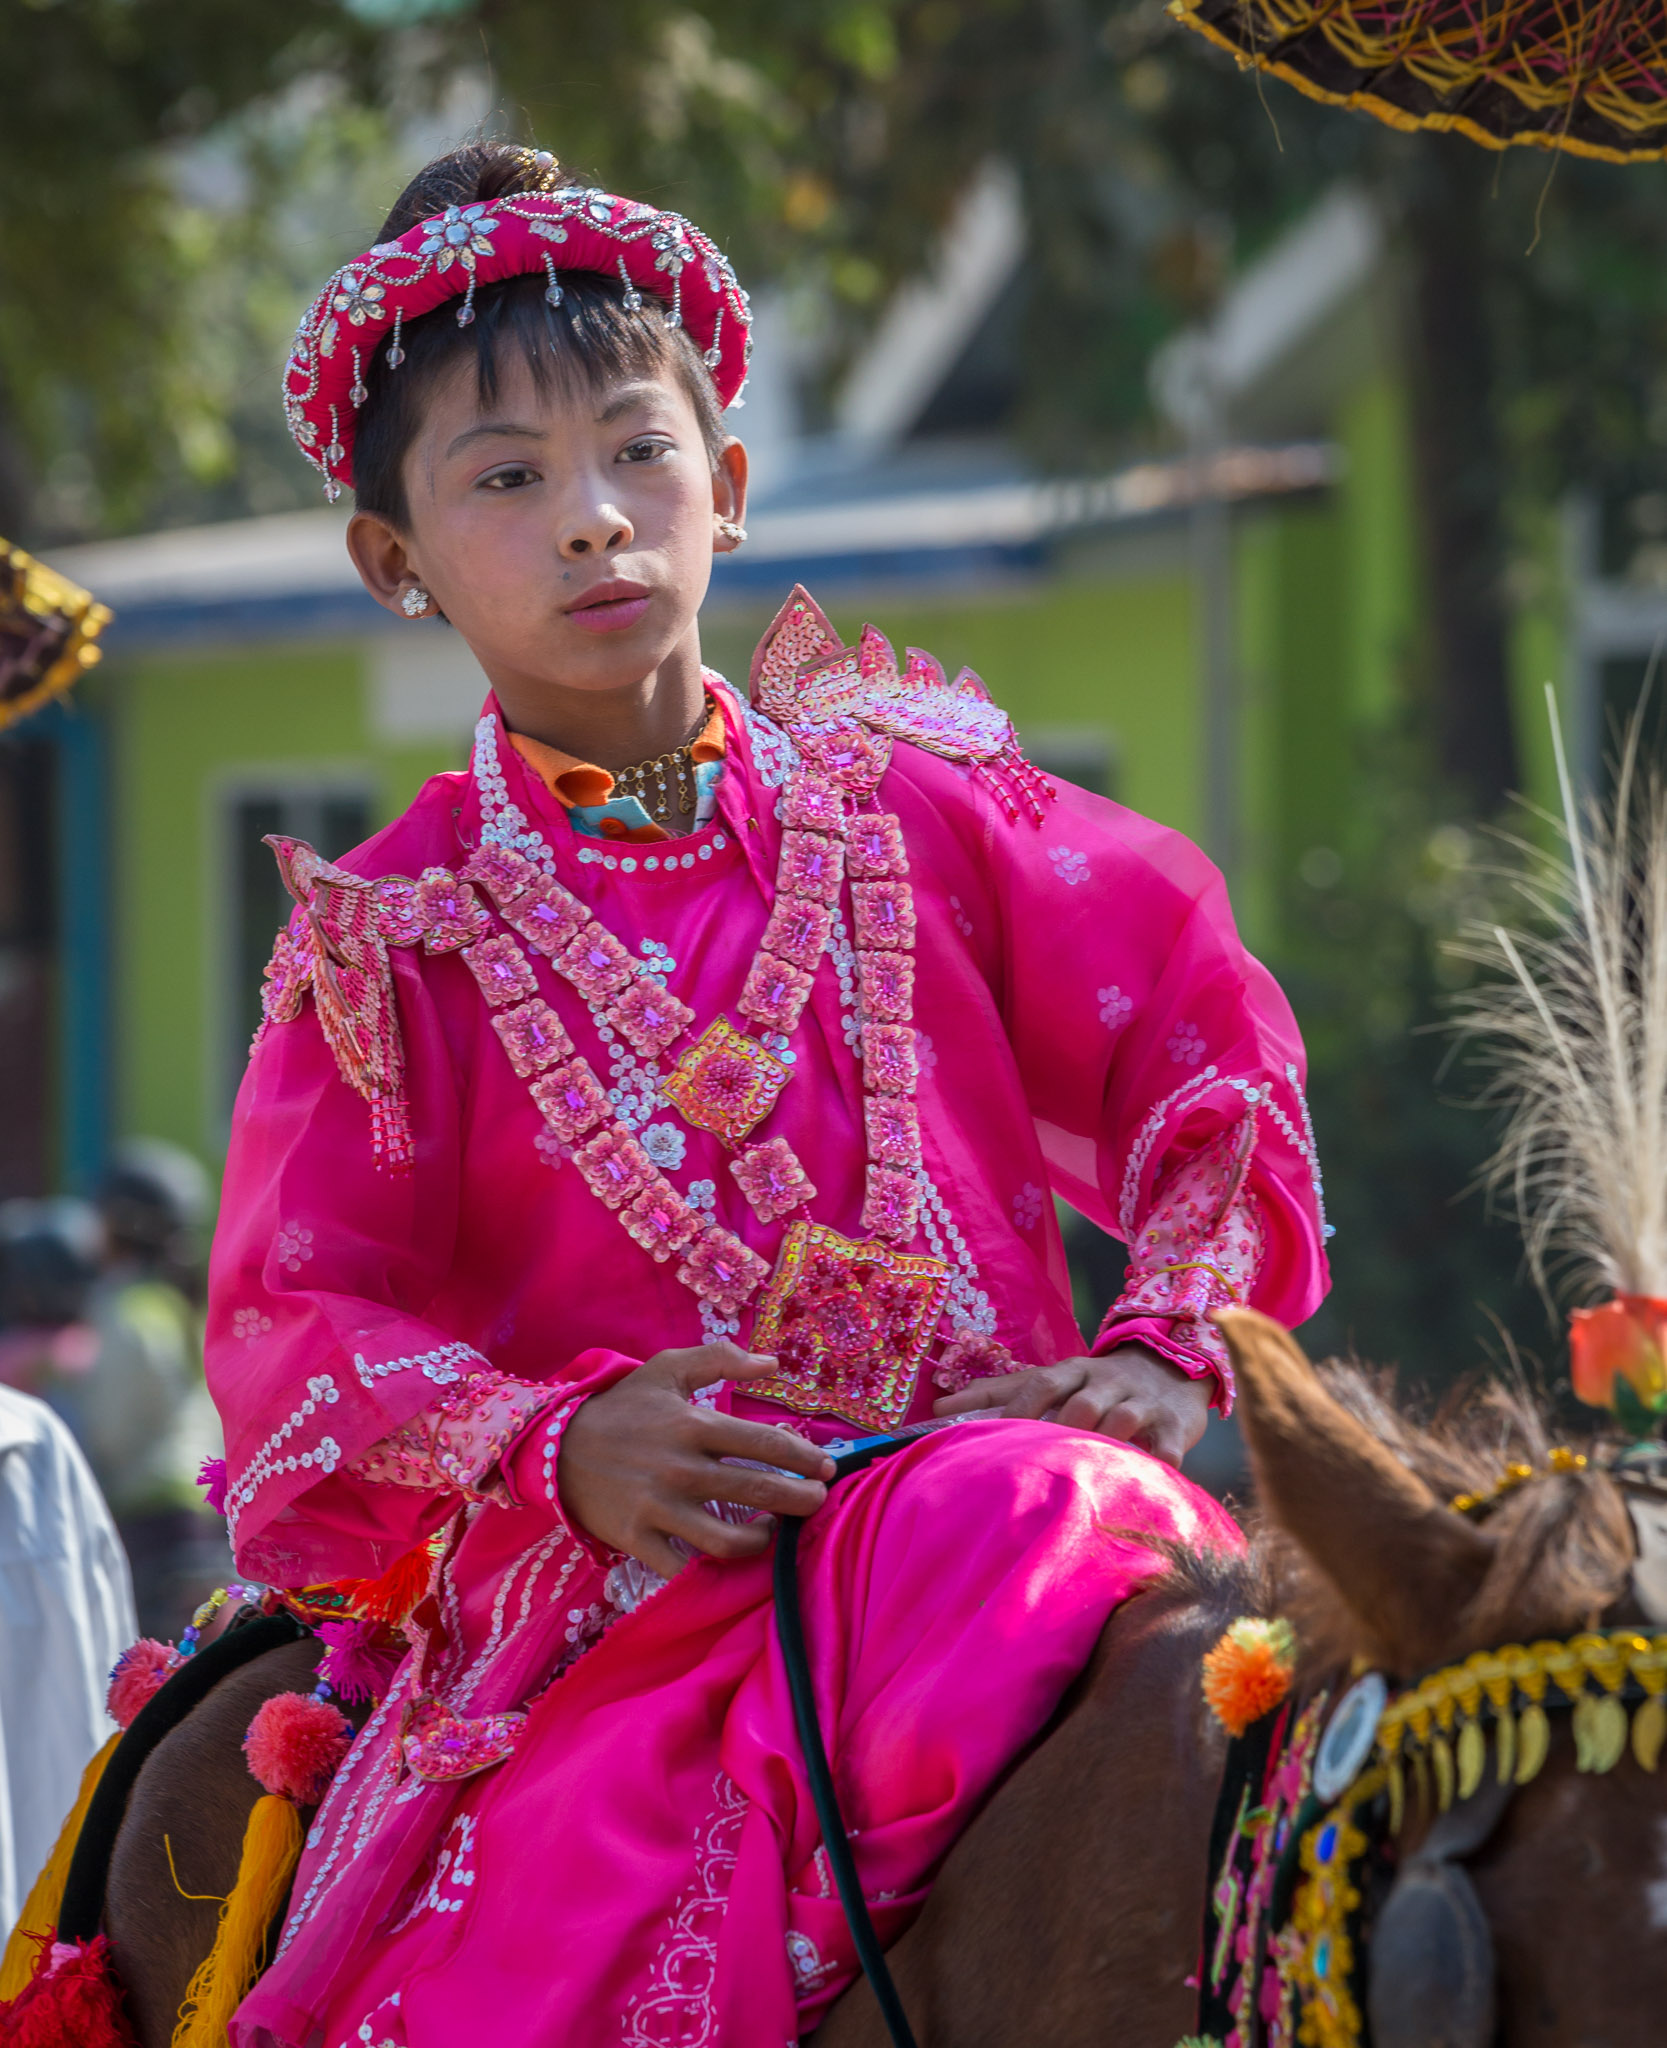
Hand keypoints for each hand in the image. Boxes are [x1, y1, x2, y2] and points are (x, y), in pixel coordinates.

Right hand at [558, 1341, 835, 1577]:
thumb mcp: (667, 1369)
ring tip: (774, 1532)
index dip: (805, 1458)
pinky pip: (683, 1568)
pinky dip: (708, 1569)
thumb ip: (720, 1359)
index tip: (825, 1467)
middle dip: (801, 1500)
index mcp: (693, 1425)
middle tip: (818, 1501)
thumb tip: (773, 1364)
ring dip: (762, 1540)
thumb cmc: (622, 1408)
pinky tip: (726, 1557)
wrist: (556, 1447)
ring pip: (728, 1540)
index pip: (766, 1445)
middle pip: (759, 1492)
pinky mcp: (638, 1540)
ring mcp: (658, 1508)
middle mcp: (680, 1468)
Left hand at [931, 1344, 1210, 1467]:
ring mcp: (1142, 1402)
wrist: (1172, 1365)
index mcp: (1071, 1371)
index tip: (991, 1442)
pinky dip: (1157, 1465)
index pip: (1039, 1384)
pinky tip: (1142, 1487)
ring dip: (1106, 1444)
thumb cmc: (1095, 1383)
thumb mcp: (1052, 1378)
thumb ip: (999, 1393)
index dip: (1017, 1411)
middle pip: (1082, 1402)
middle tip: (1038, 1466)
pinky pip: (1167, 1446)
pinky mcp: (1175, 1425)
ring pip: (1124, 1419)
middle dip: (1062, 1429)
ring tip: (1085, 1479)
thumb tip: (939, 1409)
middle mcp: (1105, 1383)